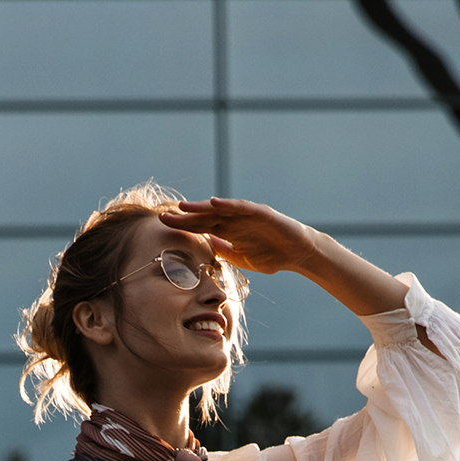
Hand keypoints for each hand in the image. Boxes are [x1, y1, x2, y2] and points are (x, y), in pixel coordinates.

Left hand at [156, 197, 316, 276]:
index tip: (162, 225)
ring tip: (183, 206)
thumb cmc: (271, 255)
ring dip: (201, 207)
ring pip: (220, 209)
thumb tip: (206, 245)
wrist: (297, 253)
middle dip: (184, 216)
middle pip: (204, 216)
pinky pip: (242, 207)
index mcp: (228, 231)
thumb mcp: (240, 258)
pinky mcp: (261, 213)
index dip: (182, 225)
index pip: (200, 227)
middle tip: (162, 216)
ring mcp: (247, 215)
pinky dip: (228, 204)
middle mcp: (235, 220)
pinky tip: (214, 202)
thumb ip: (224, 250)